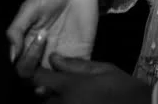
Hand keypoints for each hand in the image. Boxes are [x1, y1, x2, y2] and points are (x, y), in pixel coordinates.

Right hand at [7, 0, 99, 75]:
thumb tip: (13, 56)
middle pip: (38, 79)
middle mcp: (44, 55)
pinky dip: (77, 72)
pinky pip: (79, 73)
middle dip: (41, 75)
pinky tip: (77, 56)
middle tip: (51, 51)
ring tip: (63, 54)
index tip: (41, 35)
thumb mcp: (29, 8)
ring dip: (59, 77)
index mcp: (29, 46)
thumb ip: (17, 30)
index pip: (22, 68)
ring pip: (58, 81)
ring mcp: (64, 56)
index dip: (28, 59)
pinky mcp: (82, 53)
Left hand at [32, 55, 150, 103]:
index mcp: (69, 86)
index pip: (36, 78)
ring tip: (71, 93)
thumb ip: (76, 65)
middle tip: (57, 83)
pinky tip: (77, 99)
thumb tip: (52, 58)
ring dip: (52, 99)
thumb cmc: (123, 87)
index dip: (34, 71)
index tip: (41, 68)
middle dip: (44, 89)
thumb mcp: (102, 69)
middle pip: (38, 96)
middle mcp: (63, 103)